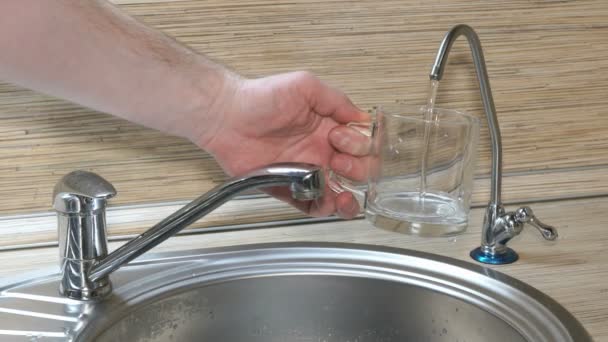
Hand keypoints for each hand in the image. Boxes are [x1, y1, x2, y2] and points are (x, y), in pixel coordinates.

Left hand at [196, 71, 370, 217]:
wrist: (227, 116)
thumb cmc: (260, 97)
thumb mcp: (305, 86)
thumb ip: (336, 100)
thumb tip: (362, 117)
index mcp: (327, 128)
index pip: (360, 144)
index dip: (358, 145)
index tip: (337, 136)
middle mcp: (319, 151)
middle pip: (356, 170)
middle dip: (356, 170)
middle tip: (338, 161)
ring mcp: (305, 172)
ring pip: (339, 193)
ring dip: (348, 198)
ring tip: (342, 194)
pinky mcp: (288, 188)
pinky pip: (312, 205)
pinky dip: (324, 208)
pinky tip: (327, 202)